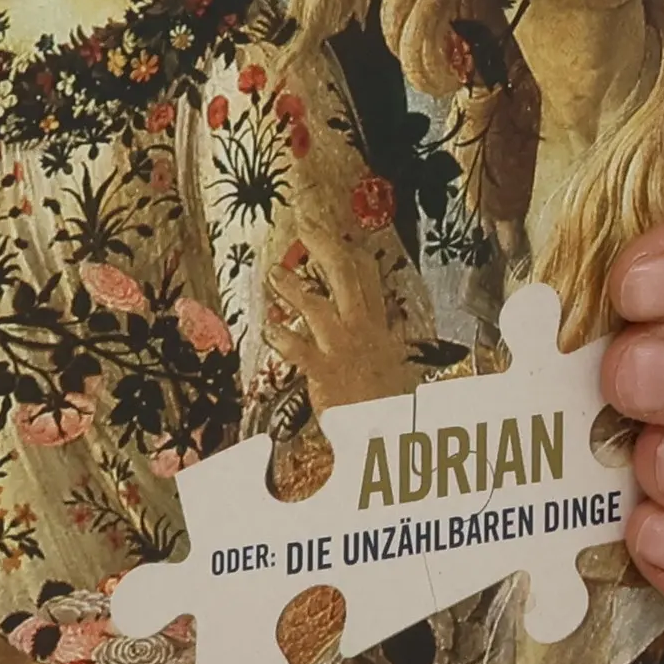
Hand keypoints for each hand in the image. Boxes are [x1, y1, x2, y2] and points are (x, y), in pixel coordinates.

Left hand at [264, 221, 414, 412]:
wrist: (392, 436)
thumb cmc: (390, 405)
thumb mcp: (393, 366)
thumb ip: (382, 344)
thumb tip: (380, 330)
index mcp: (378, 325)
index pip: (367, 274)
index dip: (348, 248)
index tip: (333, 232)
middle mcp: (362, 329)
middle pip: (344, 274)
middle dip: (324, 245)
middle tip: (305, 226)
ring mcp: (342, 348)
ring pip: (317, 306)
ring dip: (293, 288)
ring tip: (274, 275)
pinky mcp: (324, 372)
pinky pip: (299, 350)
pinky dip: (282, 339)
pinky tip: (269, 332)